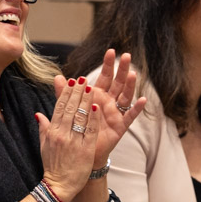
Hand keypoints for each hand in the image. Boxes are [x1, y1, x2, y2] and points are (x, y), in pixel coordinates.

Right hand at [36, 77, 99, 201]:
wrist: (59, 185)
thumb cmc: (52, 166)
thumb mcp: (44, 145)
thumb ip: (43, 128)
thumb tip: (38, 114)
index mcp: (52, 132)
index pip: (59, 108)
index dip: (66, 93)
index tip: (71, 81)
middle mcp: (62, 134)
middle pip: (70, 108)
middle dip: (77, 92)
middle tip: (83, 78)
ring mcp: (74, 141)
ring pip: (81, 116)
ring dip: (86, 100)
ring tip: (92, 86)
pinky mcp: (85, 149)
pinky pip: (91, 130)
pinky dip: (94, 117)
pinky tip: (98, 106)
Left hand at [75, 49, 145, 167]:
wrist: (80, 150)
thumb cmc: (77, 127)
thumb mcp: (70, 109)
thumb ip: (65, 93)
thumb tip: (57, 77)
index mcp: (98, 95)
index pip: (105, 76)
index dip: (108, 64)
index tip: (111, 51)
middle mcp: (109, 101)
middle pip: (118, 82)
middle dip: (122, 69)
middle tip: (126, 55)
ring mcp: (116, 112)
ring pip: (125, 96)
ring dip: (130, 85)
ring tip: (132, 74)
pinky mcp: (120, 125)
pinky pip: (130, 115)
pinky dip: (137, 108)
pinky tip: (143, 100)